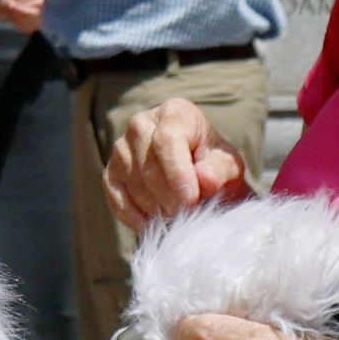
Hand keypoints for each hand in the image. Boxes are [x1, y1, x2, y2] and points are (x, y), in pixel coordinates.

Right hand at [103, 96, 248, 228]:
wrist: (198, 179)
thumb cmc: (214, 167)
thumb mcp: (228, 167)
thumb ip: (219, 171)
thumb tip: (205, 179)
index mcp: (174, 112)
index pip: (167, 139)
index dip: (177, 171)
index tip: (191, 199)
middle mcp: (141, 124)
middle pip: (147, 163)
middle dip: (168, 196)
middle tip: (189, 217)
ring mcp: (121, 148)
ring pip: (132, 183)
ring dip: (156, 209)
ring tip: (178, 221)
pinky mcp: (110, 173)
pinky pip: (116, 198)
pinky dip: (135, 218)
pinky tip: (155, 227)